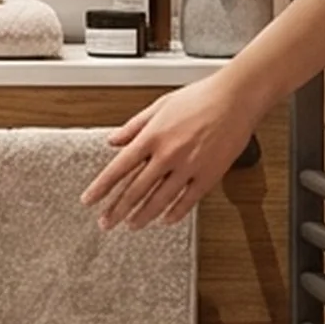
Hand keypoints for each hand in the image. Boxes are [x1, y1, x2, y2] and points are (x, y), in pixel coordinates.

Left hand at [82, 75, 260, 228]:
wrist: (235, 99)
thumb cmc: (198, 98)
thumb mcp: (157, 107)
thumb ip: (132, 127)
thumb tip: (113, 141)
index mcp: (151, 137)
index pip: (118, 168)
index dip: (101, 188)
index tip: (89, 200)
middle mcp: (167, 154)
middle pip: (136, 189)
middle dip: (117, 209)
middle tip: (106, 222)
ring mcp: (189, 167)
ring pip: (160, 199)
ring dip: (143, 215)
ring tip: (131, 225)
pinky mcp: (210, 175)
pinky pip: (189, 200)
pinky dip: (176, 212)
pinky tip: (165, 219)